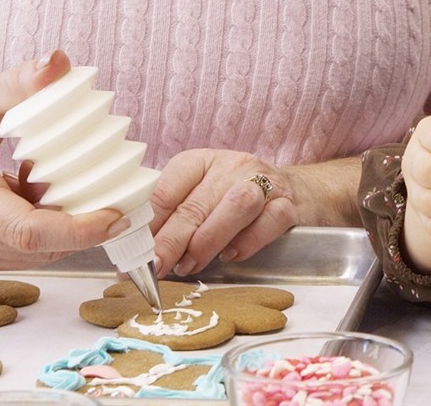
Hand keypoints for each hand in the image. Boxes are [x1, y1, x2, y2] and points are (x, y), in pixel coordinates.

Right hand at [0, 50, 123, 270]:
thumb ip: (21, 82)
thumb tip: (58, 63)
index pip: (29, 230)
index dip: (80, 230)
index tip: (116, 217)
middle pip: (39, 246)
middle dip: (78, 222)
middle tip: (96, 185)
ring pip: (32, 254)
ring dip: (57, 225)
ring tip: (49, 181)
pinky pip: (16, 252)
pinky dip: (38, 228)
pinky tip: (30, 194)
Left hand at [151, 149, 299, 276]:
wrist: (295, 191)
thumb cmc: (234, 198)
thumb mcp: (200, 196)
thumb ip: (172, 218)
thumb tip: (137, 254)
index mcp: (201, 162)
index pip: (167, 188)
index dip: (148, 225)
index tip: (135, 254)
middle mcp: (233, 166)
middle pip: (196, 204)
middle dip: (171, 241)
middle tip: (157, 268)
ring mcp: (264, 183)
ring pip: (236, 206)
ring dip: (208, 241)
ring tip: (191, 265)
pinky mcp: (288, 204)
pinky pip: (268, 222)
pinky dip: (248, 242)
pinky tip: (231, 255)